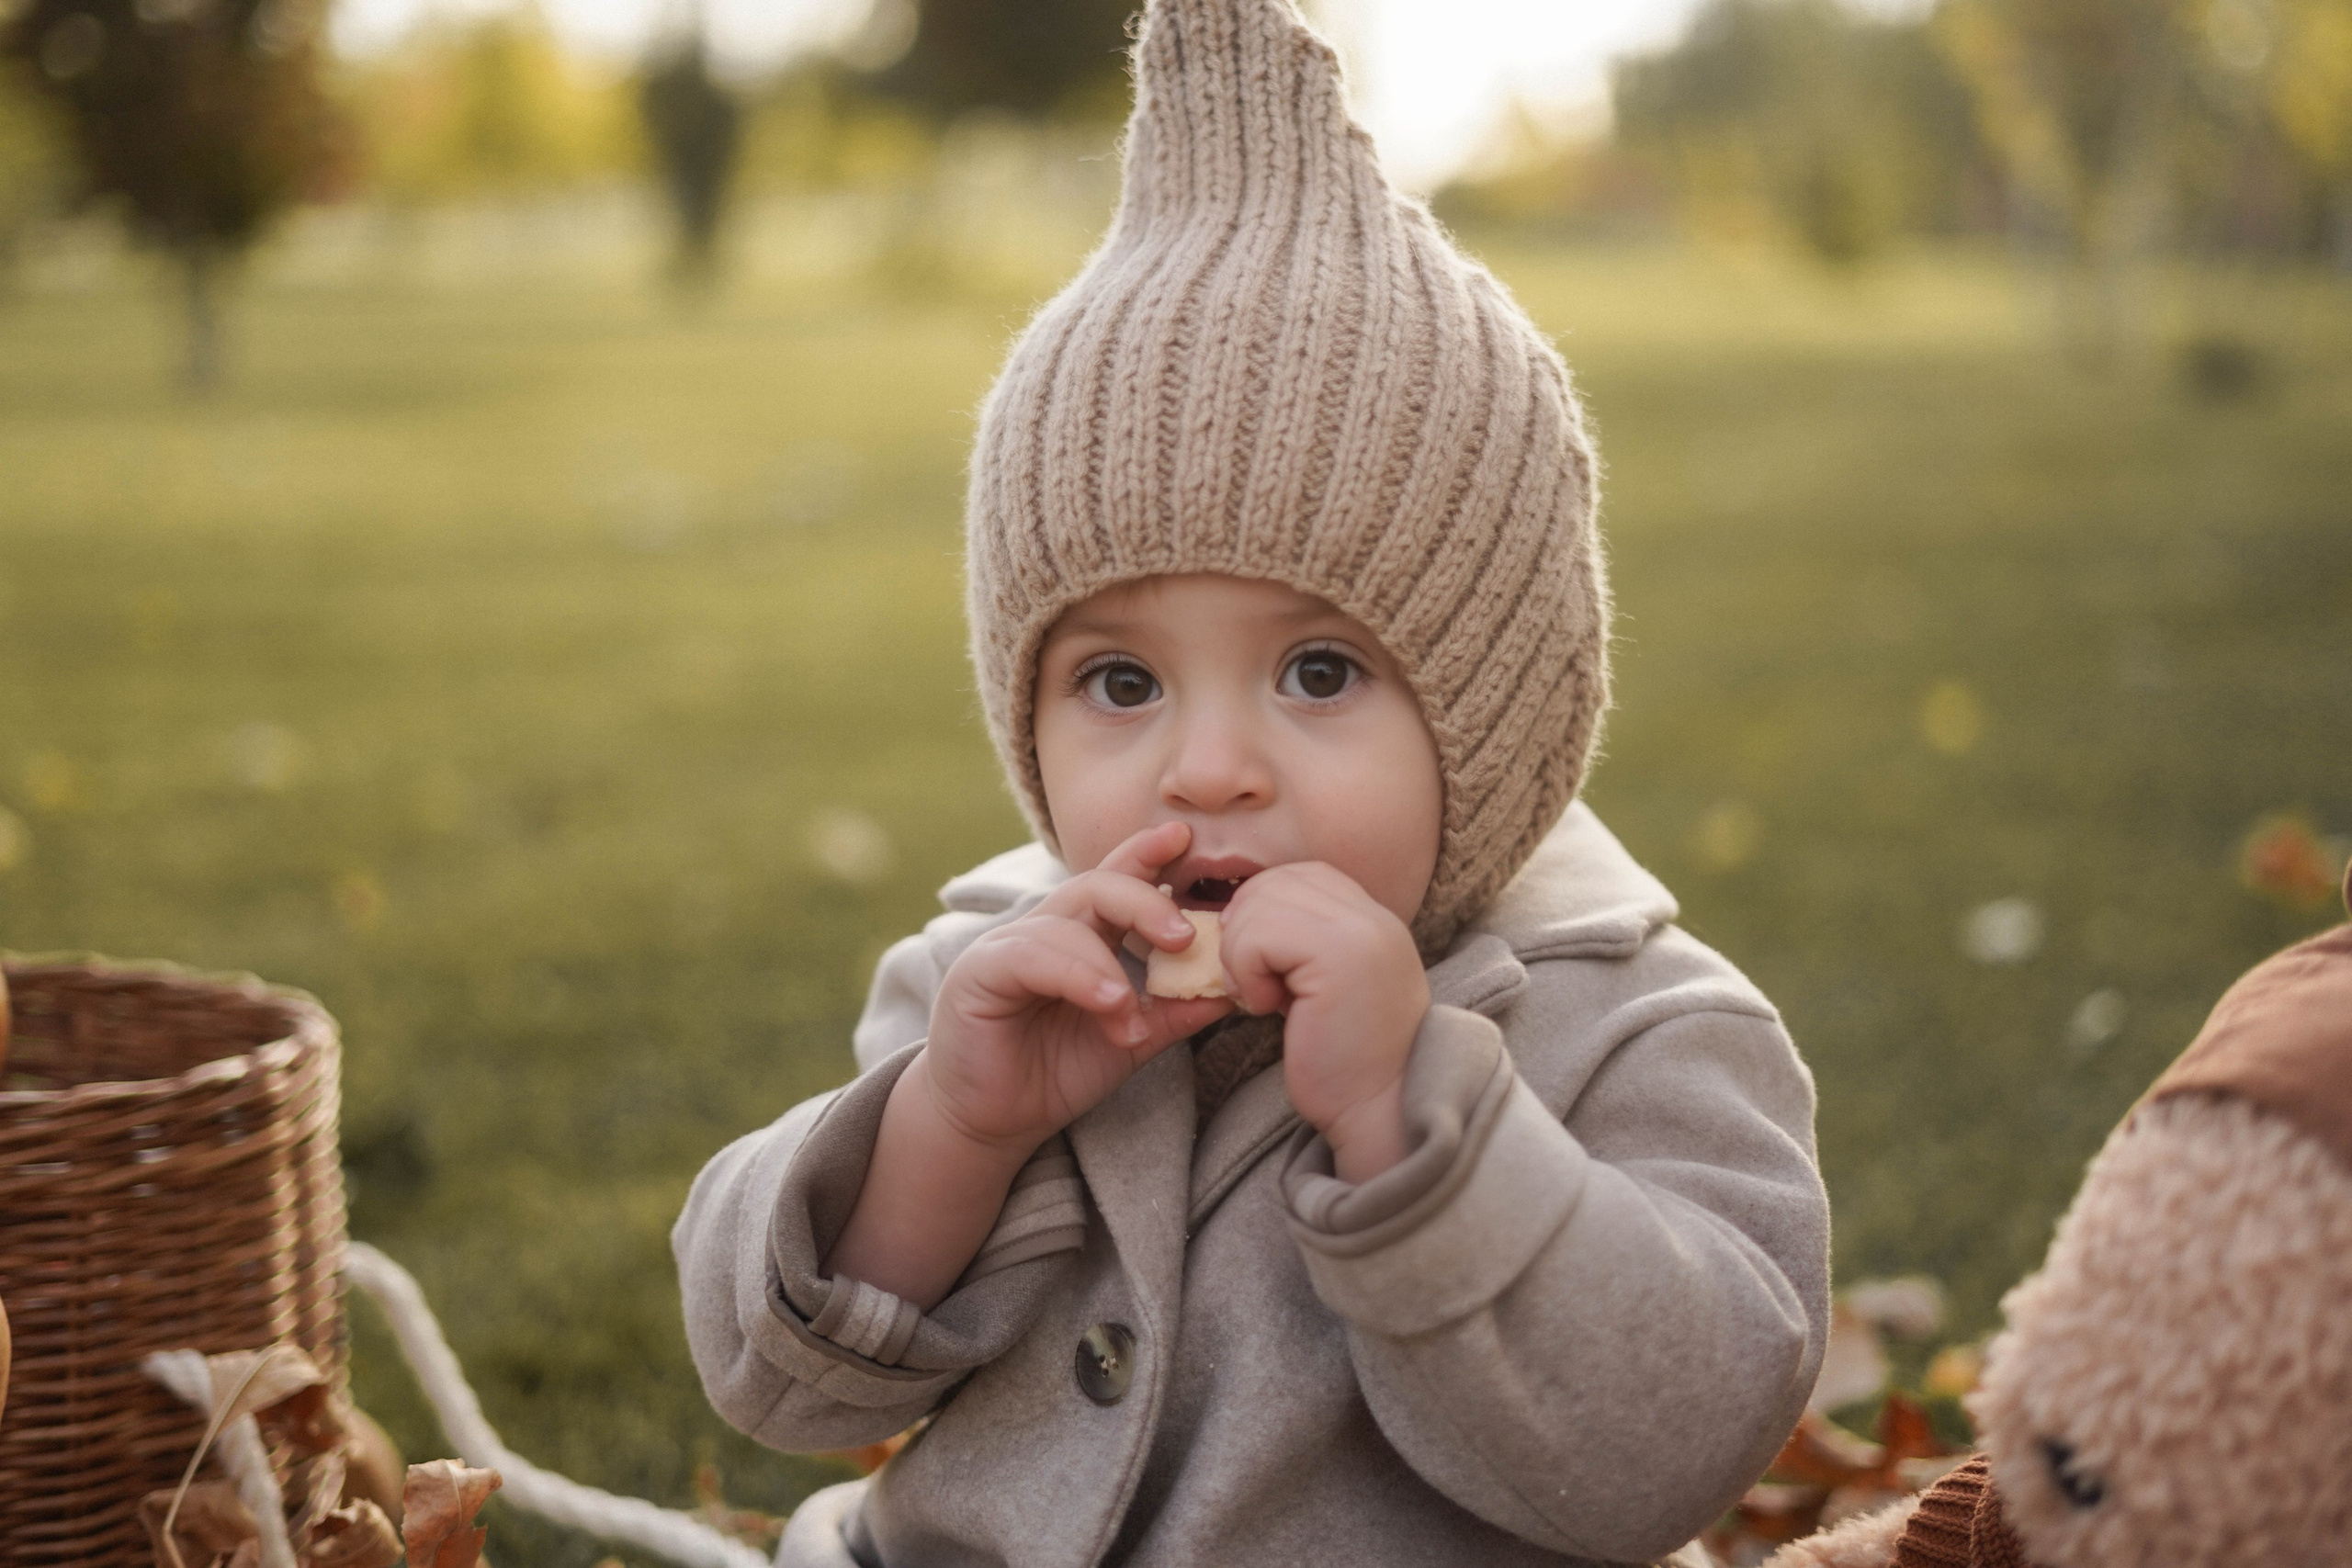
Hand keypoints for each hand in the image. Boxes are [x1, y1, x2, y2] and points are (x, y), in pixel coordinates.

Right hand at [922, 821, 1234, 1155]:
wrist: (992, 1121)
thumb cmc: (1056, 1071)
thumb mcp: (1131, 1039)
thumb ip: (1174, 1011)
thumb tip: (1234, 989)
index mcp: (1083, 935)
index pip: (1118, 880)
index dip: (1148, 855)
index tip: (1185, 838)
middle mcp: (1046, 929)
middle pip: (1096, 886)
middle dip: (1145, 901)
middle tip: (1186, 935)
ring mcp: (1008, 946)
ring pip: (1066, 924)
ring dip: (1108, 966)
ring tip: (1131, 1010)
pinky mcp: (978, 973)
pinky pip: (1030, 957)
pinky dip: (1076, 977)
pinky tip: (1107, 1006)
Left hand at [1220, 862, 1427, 1181]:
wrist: (1379, 1113)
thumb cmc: (1344, 1064)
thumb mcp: (1324, 987)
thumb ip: (1299, 943)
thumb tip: (1233, 914)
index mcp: (1374, 919)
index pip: (1300, 875)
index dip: (1264, 912)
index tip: (1262, 966)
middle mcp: (1373, 915)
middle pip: (1274, 882)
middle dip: (1245, 931)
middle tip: (1255, 985)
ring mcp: (1360, 932)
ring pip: (1259, 903)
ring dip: (1241, 954)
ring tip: (1263, 998)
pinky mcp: (1337, 956)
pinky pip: (1257, 936)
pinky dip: (1245, 972)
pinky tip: (1266, 1008)